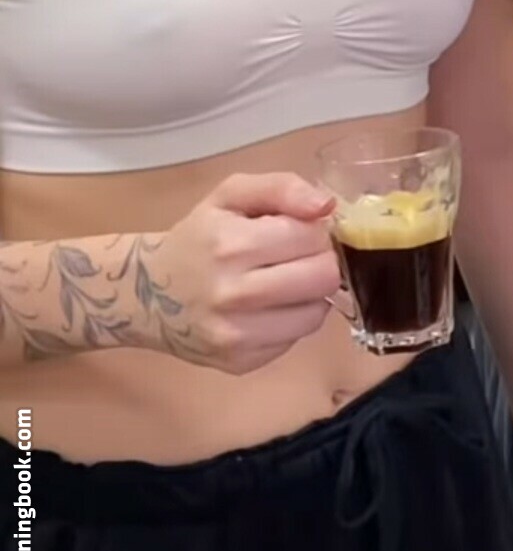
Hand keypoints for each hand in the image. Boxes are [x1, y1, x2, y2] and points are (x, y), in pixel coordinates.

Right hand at [144, 172, 340, 374]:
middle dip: (321, 261)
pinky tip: (270, 306)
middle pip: (323, 278)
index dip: (315, 229)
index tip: (301, 229)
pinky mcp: (242, 362)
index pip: (311, 236)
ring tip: (287, 280)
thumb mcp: (230, 195)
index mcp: (231, 242)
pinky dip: (292, 319)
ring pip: (316, 313)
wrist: (148, 294)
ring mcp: (238, 334)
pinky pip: (295, 339)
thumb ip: (281, 188)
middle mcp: (234, 293)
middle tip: (300, 256)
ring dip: (311, 294)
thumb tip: (326, 205)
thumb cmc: (197, 237)